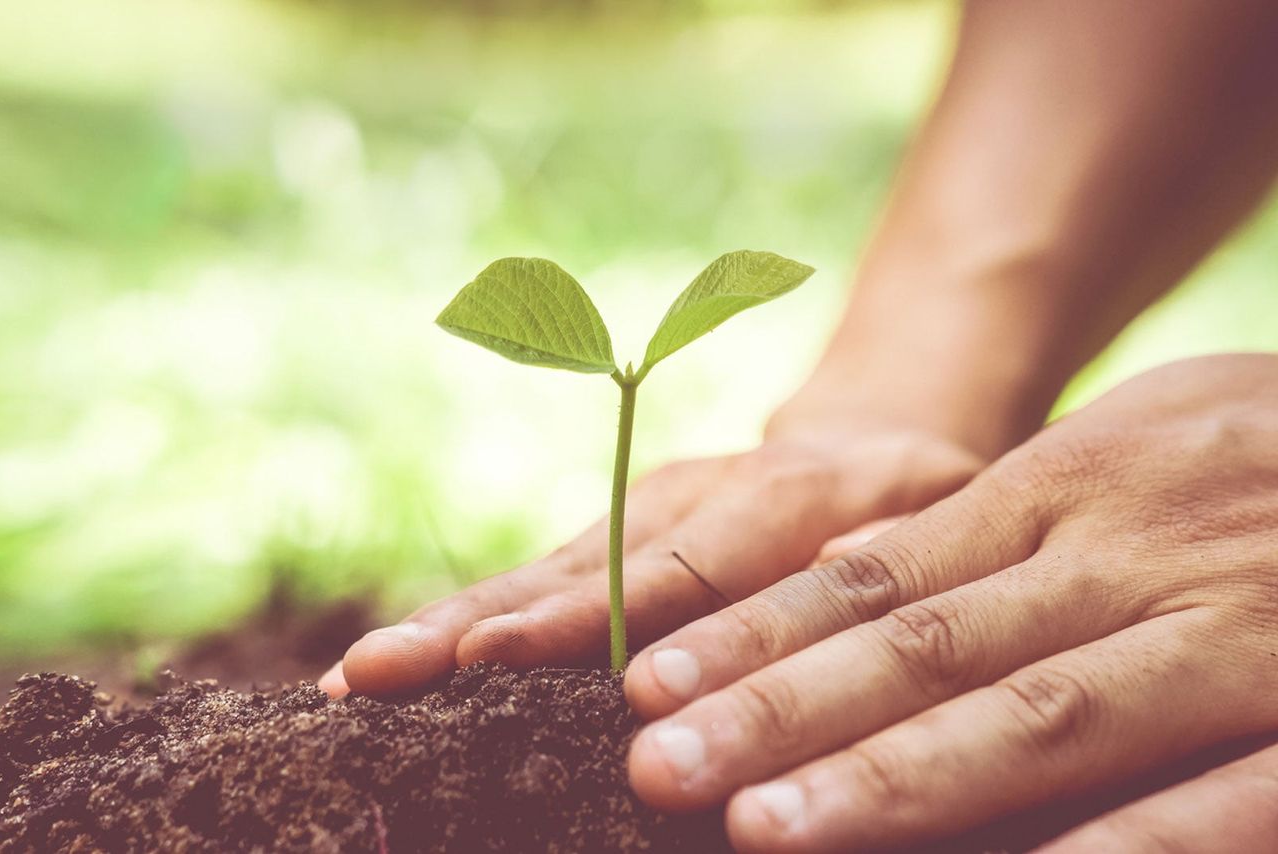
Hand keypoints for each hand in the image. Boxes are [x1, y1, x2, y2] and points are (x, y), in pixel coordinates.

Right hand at [320, 420, 980, 696]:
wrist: (874, 433)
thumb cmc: (920, 494)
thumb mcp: (944, 510)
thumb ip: (899, 548)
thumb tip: (844, 573)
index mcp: (775, 499)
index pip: (673, 569)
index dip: (584, 619)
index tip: (492, 659)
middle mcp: (688, 498)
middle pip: (574, 569)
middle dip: (472, 627)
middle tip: (373, 675)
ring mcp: (644, 510)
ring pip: (538, 572)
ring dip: (446, 625)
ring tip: (353, 678)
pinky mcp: (620, 527)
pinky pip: (541, 579)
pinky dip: (469, 622)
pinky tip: (397, 664)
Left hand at [623, 353, 1277, 850]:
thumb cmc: (1258, 447)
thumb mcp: (1127, 439)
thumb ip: (996, 514)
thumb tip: (848, 574)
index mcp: (1065, 488)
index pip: (876, 574)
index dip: (756, 635)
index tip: (645, 683)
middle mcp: (1119, 556)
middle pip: (920, 646)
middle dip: (778, 712)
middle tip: (654, 765)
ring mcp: (1221, 633)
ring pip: (1029, 713)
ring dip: (889, 778)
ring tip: (760, 830)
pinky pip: (1214, 800)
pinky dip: (1113, 847)